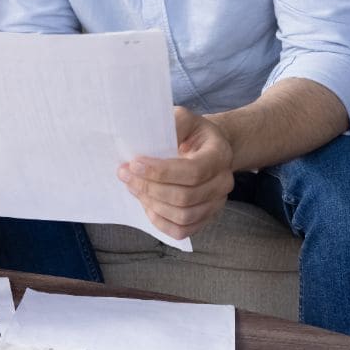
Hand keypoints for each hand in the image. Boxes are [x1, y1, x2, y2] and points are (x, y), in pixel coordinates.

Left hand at [118, 107, 234, 240]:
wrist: (207, 148)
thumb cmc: (192, 132)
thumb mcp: (184, 119)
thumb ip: (171, 124)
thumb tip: (147, 140)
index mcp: (220, 155)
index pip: (193, 172)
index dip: (161, 172)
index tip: (134, 164)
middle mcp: (223, 182)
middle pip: (185, 197)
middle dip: (150, 188)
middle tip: (126, 174)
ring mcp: (216, 203)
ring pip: (183, 216)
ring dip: (152, 204)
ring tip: (133, 187)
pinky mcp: (206, 218)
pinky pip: (182, 230)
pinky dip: (160, 222)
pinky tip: (147, 205)